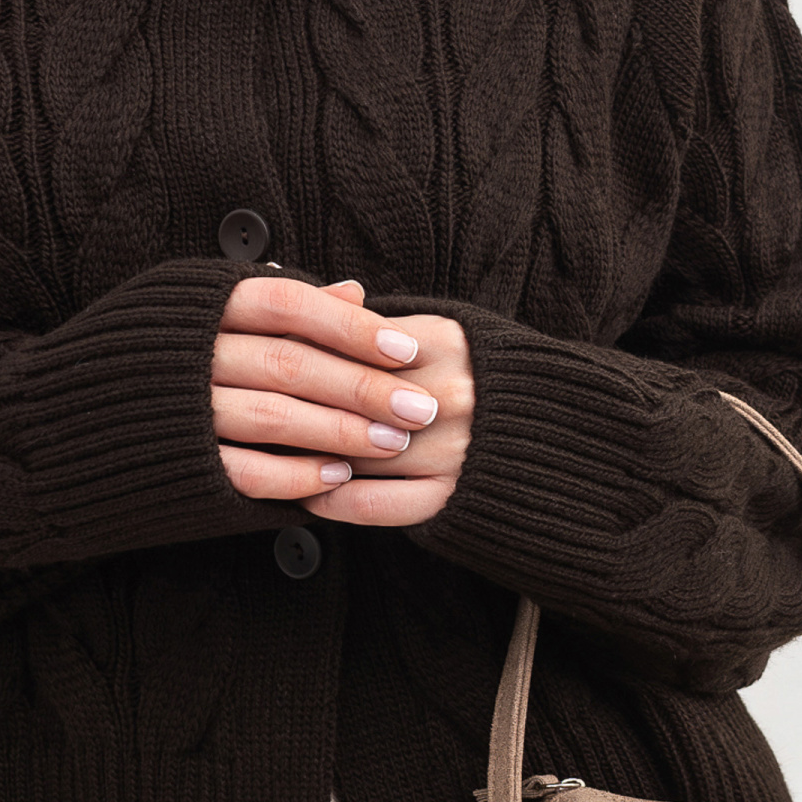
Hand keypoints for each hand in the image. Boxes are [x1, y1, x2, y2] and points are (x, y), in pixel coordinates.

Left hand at [212, 275, 473, 529]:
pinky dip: (334, 500)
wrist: (553, 433)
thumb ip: (378, 325)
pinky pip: (376, 503)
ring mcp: (453, 449)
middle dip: (294, 407)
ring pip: (355, 452)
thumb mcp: (440, 333)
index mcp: (444, 341)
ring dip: (305, 456)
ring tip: (265, 453)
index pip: (353, 346)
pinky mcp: (452, 497)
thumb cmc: (483, 375)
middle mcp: (448, 395)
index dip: (302, 354)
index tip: (261, 361)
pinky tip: (308, 494)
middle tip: (247, 409)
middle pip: (349, 401)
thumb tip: (323, 297)